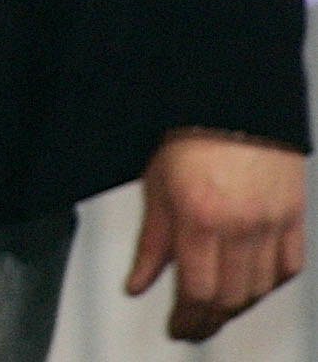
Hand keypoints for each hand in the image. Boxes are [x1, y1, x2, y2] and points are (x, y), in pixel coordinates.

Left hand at [127, 128, 306, 340]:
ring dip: (238, 308)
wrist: (232, 104)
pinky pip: (289, 268)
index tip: (177, 328)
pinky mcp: (294, 216)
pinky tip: (253, 289)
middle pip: (231, 296)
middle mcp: (240, 225)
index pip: (197, 290)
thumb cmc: (188, 138)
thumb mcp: (156, 188)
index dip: (187, 318)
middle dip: (210, 321)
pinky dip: (270, 285)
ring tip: (217, 313)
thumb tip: (138, 285)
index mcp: (200, 217)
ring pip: (261, 288)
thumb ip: (150, 244)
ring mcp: (272, 222)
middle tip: (194, 327)